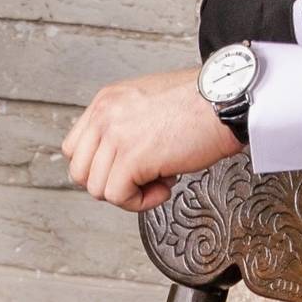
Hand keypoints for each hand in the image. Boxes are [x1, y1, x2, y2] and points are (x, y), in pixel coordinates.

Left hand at [62, 67, 243, 212]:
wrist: (226, 100)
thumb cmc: (202, 102)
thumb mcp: (150, 101)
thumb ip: (126, 123)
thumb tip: (120, 157)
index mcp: (107, 100)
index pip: (75, 147)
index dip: (100, 166)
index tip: (125, 168)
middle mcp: (105, 115)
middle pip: (81, 172)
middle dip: (112, 182)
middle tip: (143, 177)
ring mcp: (116, 136)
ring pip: (98, 189)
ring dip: (130, 192)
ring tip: (161, 177)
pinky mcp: (132, 158)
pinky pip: (119, 197)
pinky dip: (141, 202)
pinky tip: (165, 185)